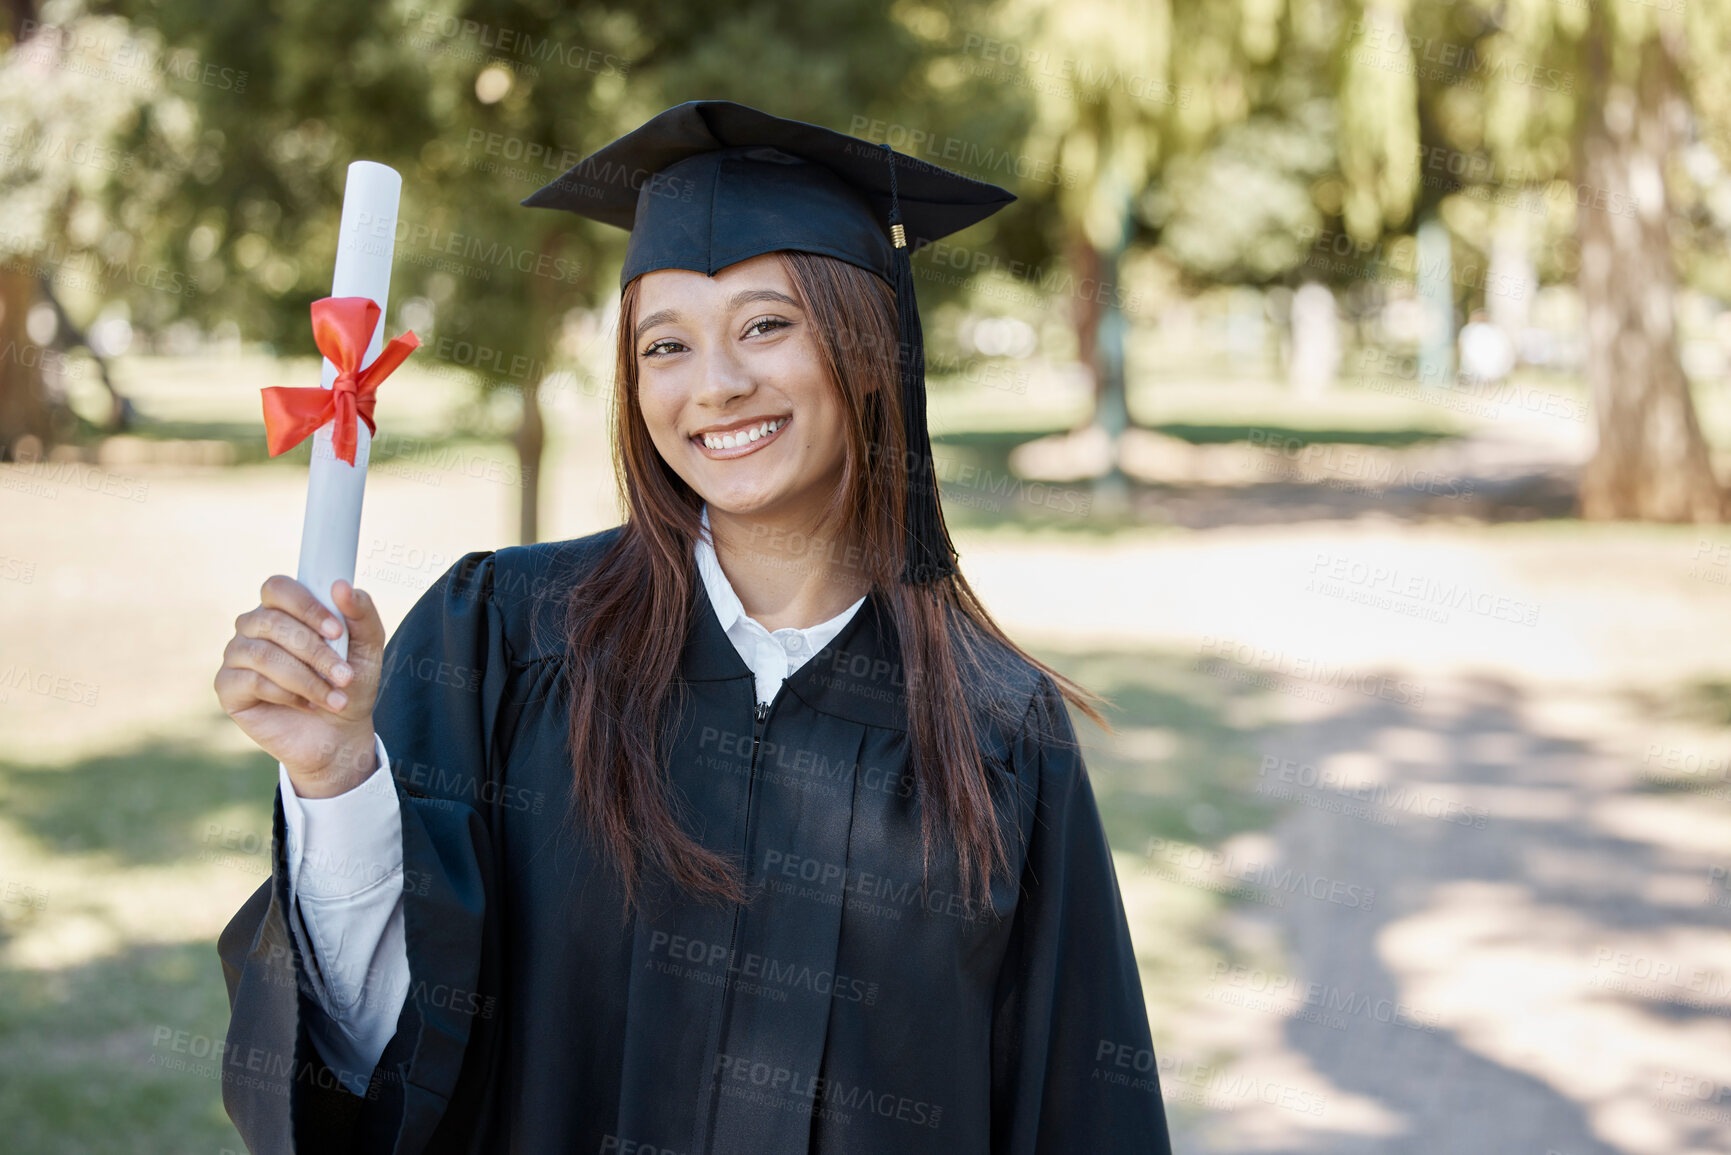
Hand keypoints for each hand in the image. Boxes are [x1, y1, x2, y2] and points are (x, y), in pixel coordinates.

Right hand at [215, 576, 387, 797]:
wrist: (338, 734)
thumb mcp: (367, 649)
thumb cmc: (349, 685)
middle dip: (314, 652)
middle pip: (271, 622)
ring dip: (307, 678)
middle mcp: (253, 626)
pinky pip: (252, 681)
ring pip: (263, 654)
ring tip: (335, 698)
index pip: (278, 587)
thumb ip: (361, 614)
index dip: (305, 606)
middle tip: (345, 676)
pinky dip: (288, 694)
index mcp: (283, 609)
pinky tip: (307, 705)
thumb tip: (342, 587)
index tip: (336, 630)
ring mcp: (236, 655)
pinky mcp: (227, 687)